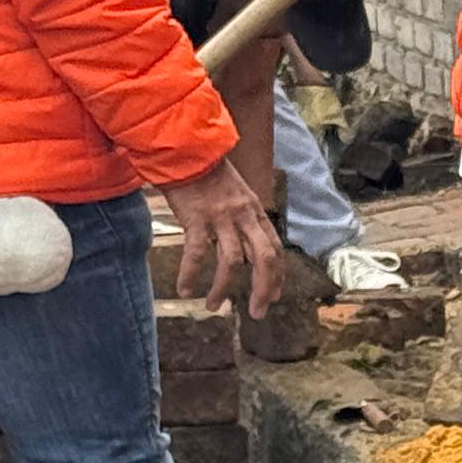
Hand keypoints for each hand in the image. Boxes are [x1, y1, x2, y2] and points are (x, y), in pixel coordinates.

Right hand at [159, 159, 278, 317]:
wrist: (187, 149)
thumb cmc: (209, 175)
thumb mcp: (237, 196)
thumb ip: (243, 221)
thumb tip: (246, 251)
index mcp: (255, 212)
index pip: (275, 249)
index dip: (277, 276)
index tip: (272, 297)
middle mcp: (243, 216)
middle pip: (264, 259)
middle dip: (263, 289)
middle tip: (256, 313)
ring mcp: (221, 217)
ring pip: (231, 262)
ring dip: (223, 289)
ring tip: (213, 307)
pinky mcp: (196, 218)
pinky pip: (196, 253)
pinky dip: (190, 274)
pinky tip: (184, 290)